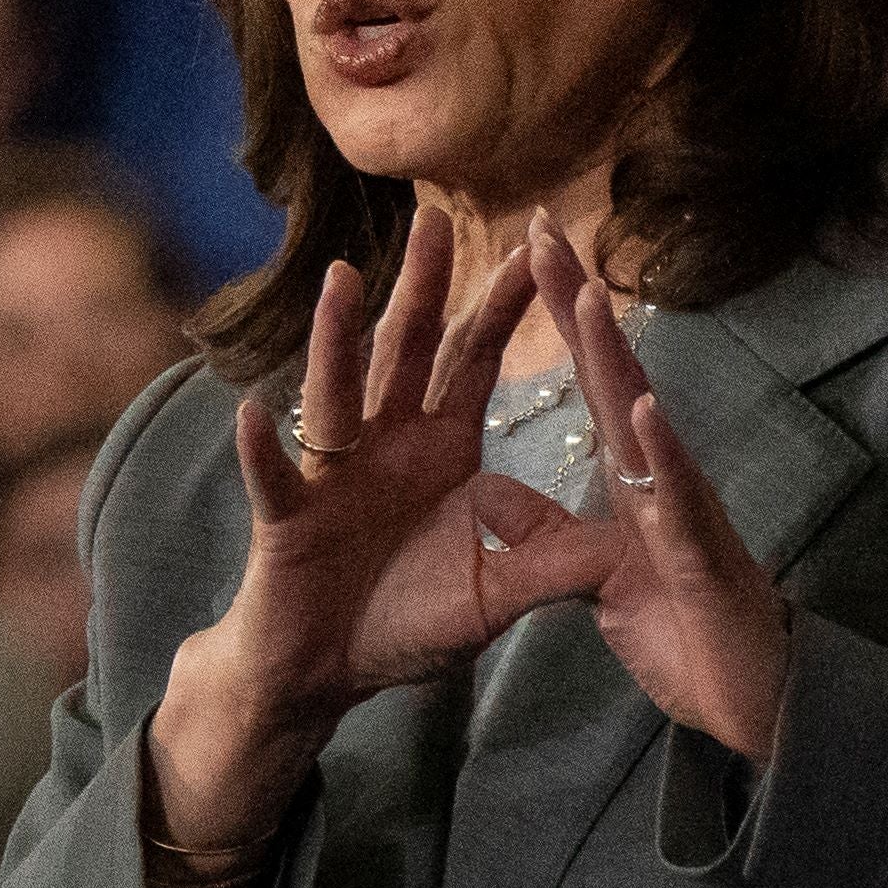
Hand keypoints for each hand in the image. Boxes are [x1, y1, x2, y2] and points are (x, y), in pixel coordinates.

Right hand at [150, 206, 566, 843]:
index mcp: (439, 447)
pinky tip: (259, 416)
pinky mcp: (288, 516)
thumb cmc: (403, 623)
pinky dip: (265, 450)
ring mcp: (332, 472)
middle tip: (438, 217)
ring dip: (338, 337)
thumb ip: (551, 568)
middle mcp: (384, 442)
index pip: (476, 359)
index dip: (503, 305)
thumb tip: (629, 548)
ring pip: (336, 391)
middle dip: (424, 286)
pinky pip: (276, 478)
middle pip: (406, 351)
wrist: (326, 670)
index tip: (534, 245)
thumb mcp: (494, 597)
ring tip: (345, 282)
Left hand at [500, 222, 794, 761]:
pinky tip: (642, 411)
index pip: (590, 379)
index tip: (528, 246)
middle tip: (542, 227)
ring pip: (645, 422)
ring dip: (615, 361)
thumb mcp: (593, 580)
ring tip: (584, 296)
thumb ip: (545, 533)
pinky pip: (676, 501)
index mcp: (634, 476)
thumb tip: (488, 492)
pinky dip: (660, 456)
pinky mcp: (699, 560)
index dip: (561, 315)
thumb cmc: (683, 632)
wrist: (753, 700)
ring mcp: (684, 511)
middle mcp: (661, 476)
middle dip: (577, 303)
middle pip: (612, 376)